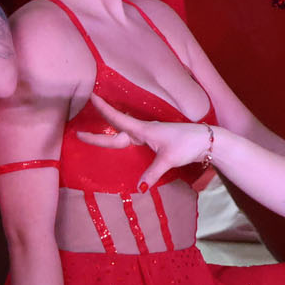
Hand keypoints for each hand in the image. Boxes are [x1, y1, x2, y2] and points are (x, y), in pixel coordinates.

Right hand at [81, 94, 211, 189]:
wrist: (206, 141)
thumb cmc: (187, 144)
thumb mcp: (169, 159)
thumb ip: (152, 173)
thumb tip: (139, 188)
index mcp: (144, 130)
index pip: (118, 119)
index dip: (103, 109)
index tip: (90, 96)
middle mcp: (144, 130)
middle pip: (115, 131)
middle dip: (97, 133)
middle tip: (78, 133)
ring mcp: (149, 135)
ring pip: (123, 135)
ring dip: (108, 134)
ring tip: (91, 136)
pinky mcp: (155, 141)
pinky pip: (133, 139)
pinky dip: (122, 139)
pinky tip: (120, 141)